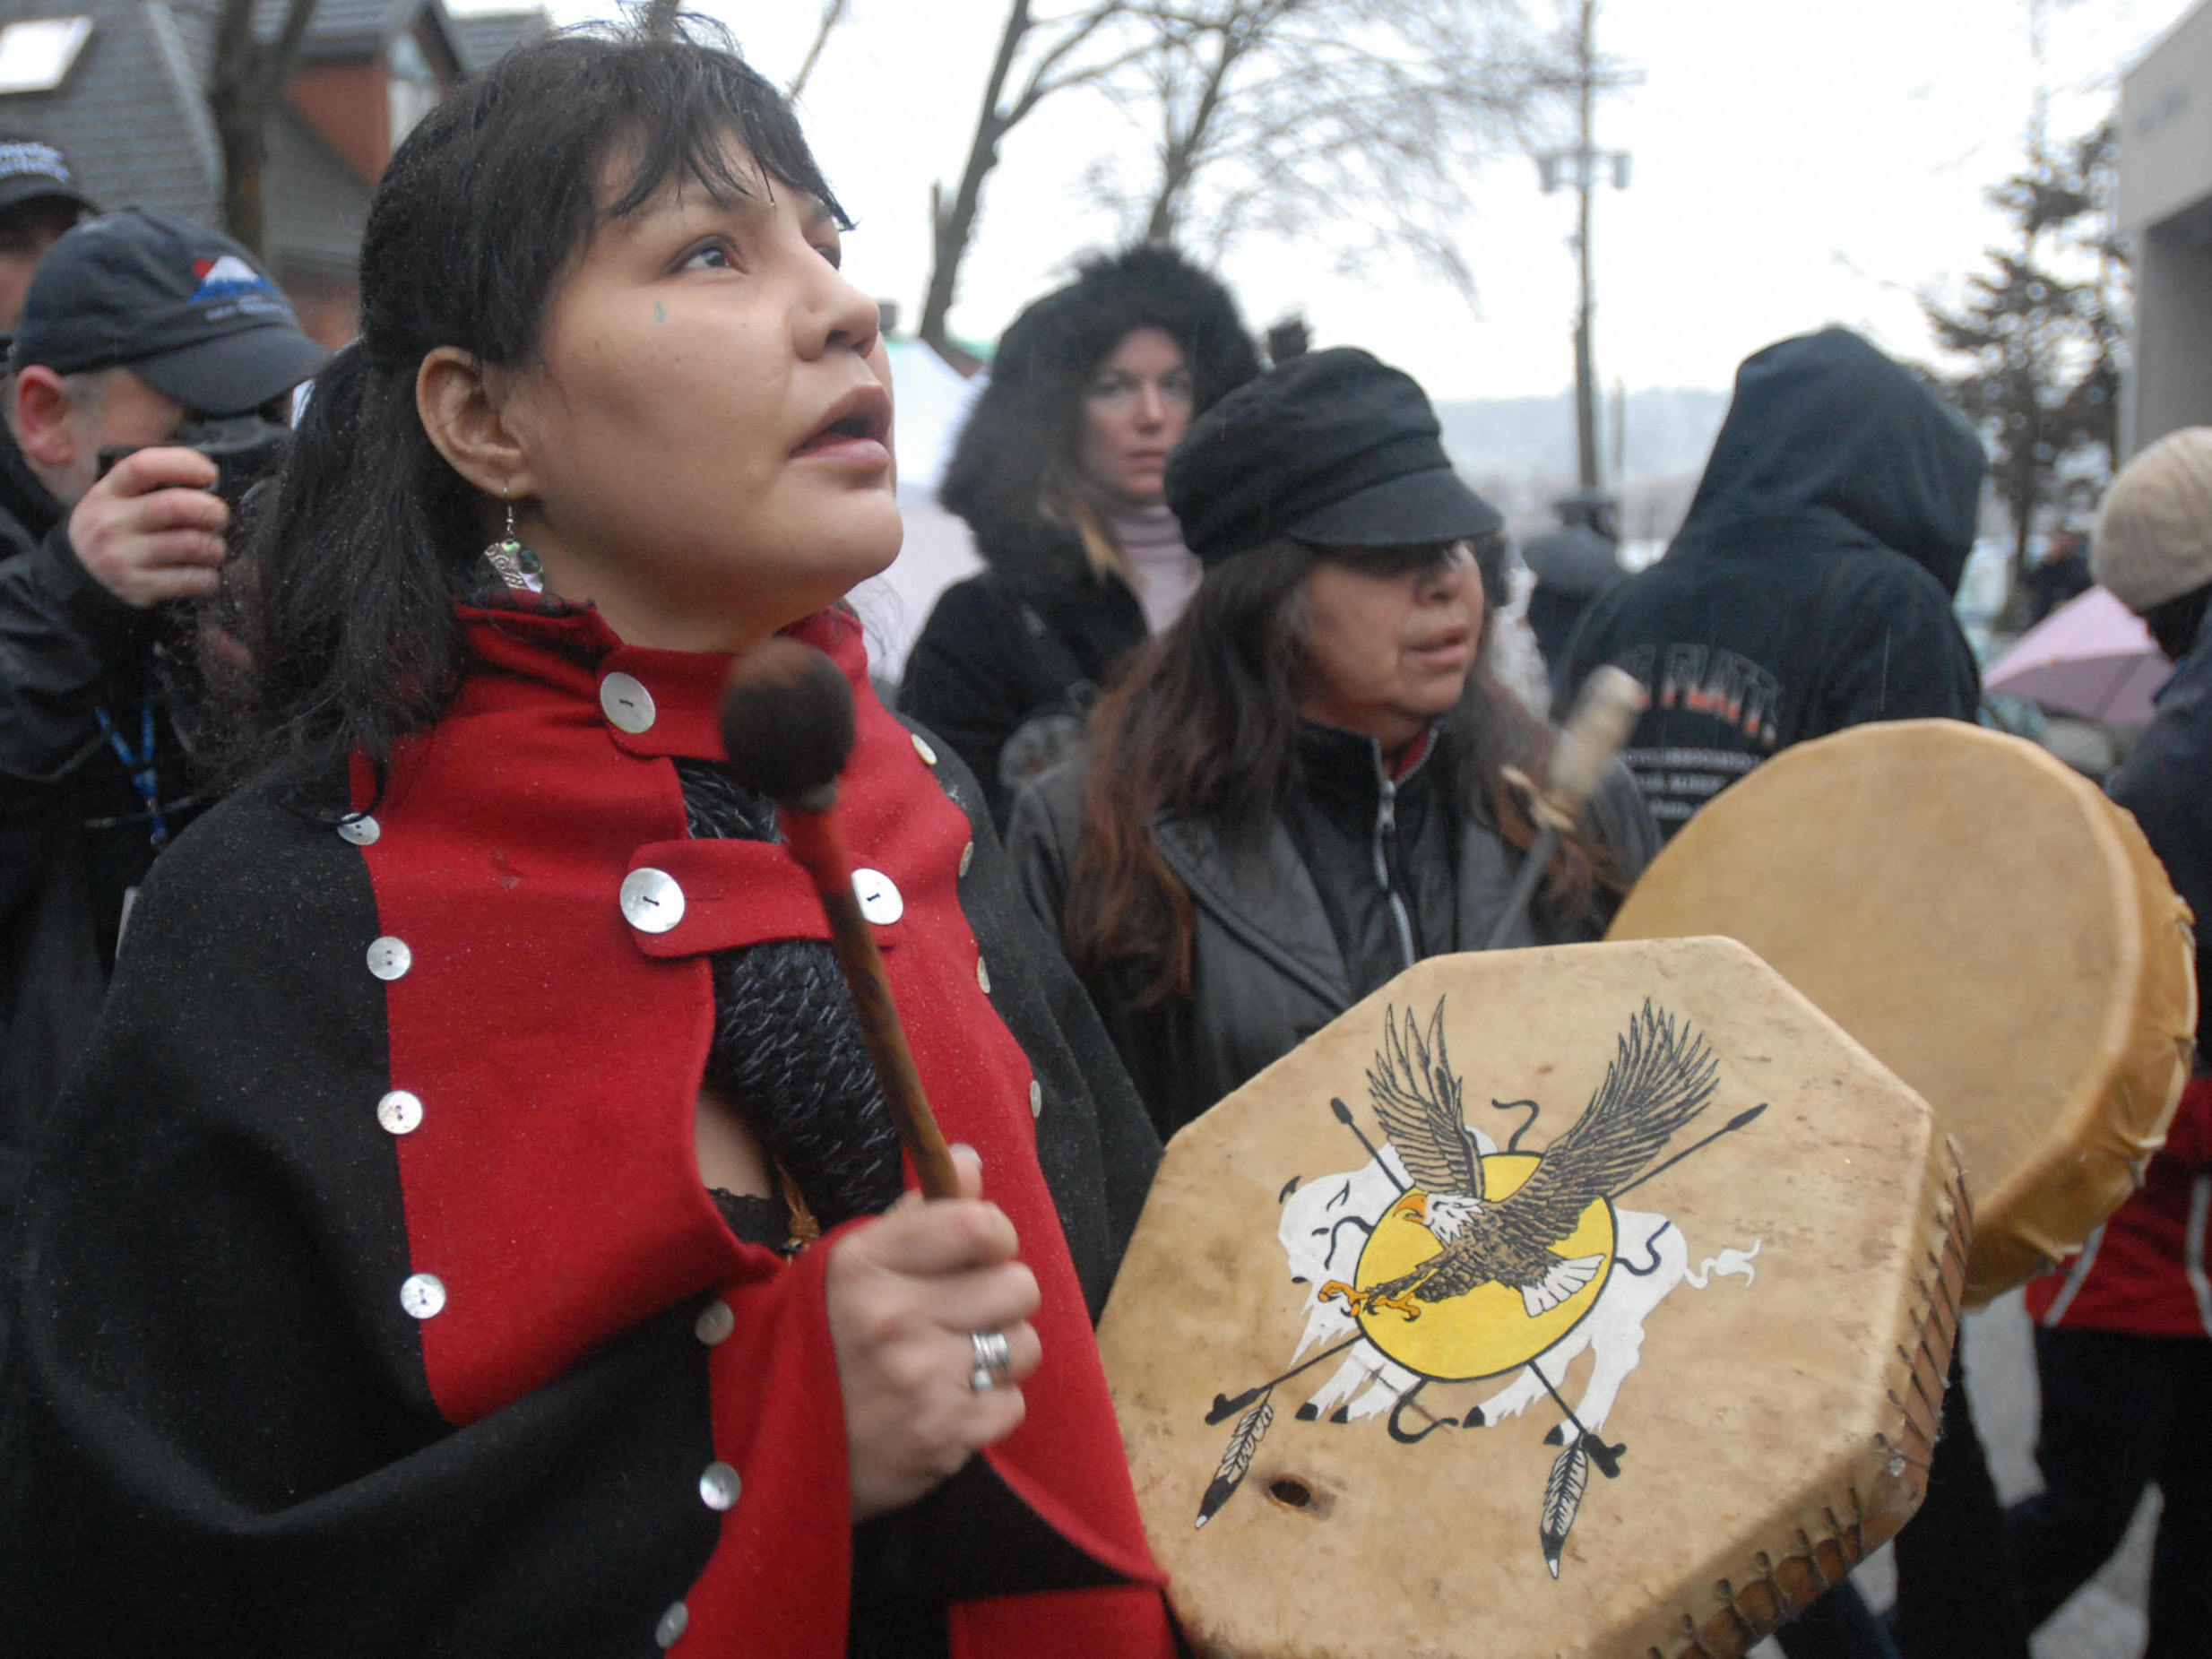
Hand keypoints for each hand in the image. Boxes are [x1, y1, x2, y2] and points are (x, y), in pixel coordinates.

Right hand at [66, 447, 227, 608]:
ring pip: (192, 544)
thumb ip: (151, 487)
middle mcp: (111, 523)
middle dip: (212, 509)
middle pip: (177, 505)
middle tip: (218, 516)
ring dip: (215, 546)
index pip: (145, 466)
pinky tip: (203, 573)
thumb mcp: (115, 499)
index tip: (209, 473)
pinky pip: (192, 579)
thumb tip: (208, 482)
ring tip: (213, 548)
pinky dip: (209, 577)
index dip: (184, 464)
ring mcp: (122, 557)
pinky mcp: (137, 586)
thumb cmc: (115, 530)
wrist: (80, 577)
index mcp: (108, 493)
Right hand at [826, 1145, 1041, 1520]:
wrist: (773, 1443)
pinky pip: (1011, 1406)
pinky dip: (989, 1407)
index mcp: (868, 1263)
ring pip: (1024, 1346)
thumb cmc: (825, 1338)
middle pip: (1019, 1287)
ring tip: (956, 1361)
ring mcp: (919, 1382)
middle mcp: (893, 1318)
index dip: (996, 1236)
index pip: (979, 1226)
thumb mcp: (852, 1262)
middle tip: (966, 1313)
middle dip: (1001, 1299)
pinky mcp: (940, 1438)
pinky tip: (949, 1403)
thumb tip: (968, 1162)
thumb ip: (918, 1214)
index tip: (981, 1252)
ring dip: (999, 1354)